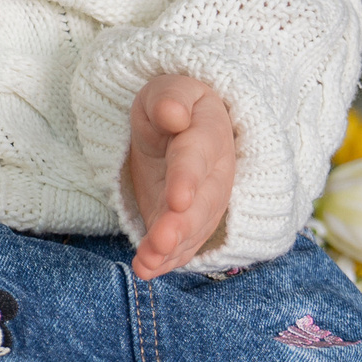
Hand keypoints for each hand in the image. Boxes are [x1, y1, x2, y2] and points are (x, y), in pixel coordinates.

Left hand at [123, 76, 235, 279]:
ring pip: (193, 230)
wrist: (179, 124)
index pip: (197, 158)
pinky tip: (146, 270)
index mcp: (209, 136)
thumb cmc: (172, 104)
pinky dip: (164, 260)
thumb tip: (173, 114)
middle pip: (201, 204)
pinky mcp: (188, 222)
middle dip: (182, 225)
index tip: (177, 200)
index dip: (187, 179)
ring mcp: (204, 203)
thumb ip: (171, 99)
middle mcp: (214, 175)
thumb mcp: (168, 90)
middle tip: (161, 242)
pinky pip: (181, 245)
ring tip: (147, 262)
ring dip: (171, 249)